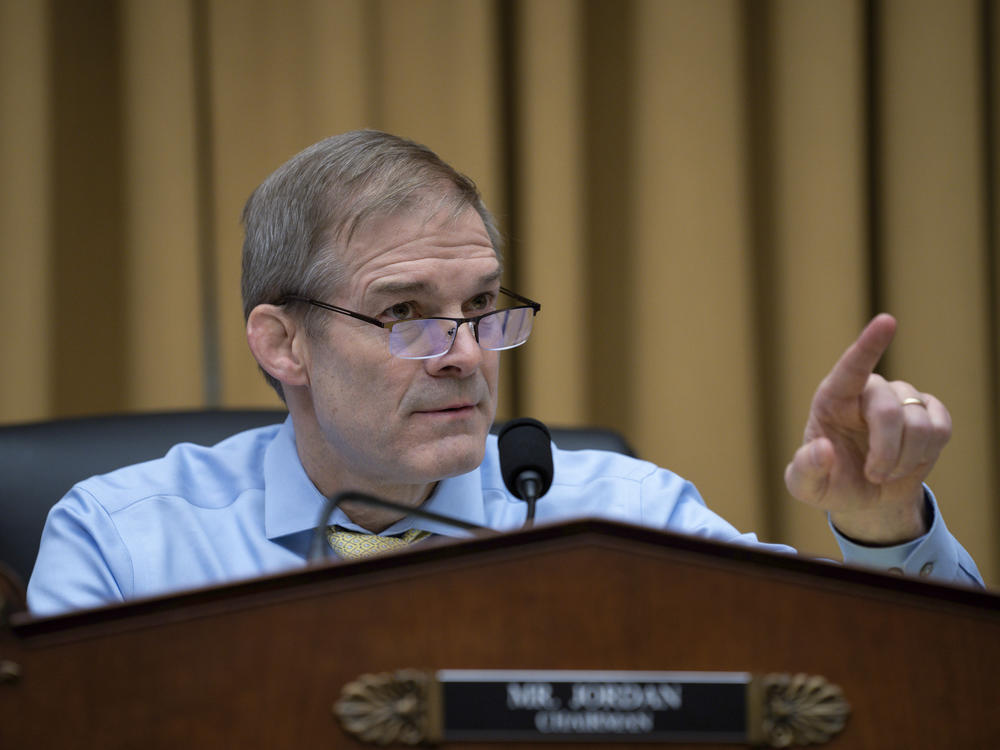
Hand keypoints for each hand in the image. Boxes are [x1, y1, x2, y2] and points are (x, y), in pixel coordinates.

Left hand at [784, 314, 950, 544]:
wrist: (864, 496)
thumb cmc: (829, 482)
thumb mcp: (805, 485)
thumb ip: (805, 469)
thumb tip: (823, 449)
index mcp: (833, 398)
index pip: (852, 366)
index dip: (869, 344)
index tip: (886, 320)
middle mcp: (868, 391)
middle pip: (889, 410)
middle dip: (886, 451)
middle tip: (874, 476)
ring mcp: (901, 398)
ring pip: (919, 423)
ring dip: (905, 459)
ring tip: (885, 473)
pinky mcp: (928, 412)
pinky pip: (941, 427)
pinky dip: (926, 455)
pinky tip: (908, 462)